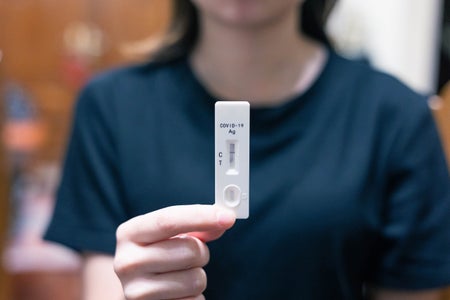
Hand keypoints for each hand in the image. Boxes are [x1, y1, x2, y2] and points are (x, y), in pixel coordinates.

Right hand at [114, 205, 235, 299]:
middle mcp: (127, 262)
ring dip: (198, 276)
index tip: (228, 217)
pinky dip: (195, 296)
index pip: (168, 220)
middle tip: (192, 255)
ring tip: (181, 274)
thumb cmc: (158, 255)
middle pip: (190, 250)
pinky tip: (179, 292)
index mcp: (129, 233)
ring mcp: (136, 291)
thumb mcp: (169, 235)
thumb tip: (223, 220)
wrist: (137, 289)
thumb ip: (197, 226)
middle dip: (201, 252)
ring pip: (196, 279)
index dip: (201, 216)